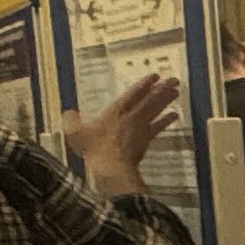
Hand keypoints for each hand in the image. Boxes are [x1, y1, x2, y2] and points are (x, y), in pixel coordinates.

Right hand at [65, 72, 179, 196]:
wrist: (112, 168)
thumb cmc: (94, 149)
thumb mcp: (76, 134)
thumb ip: (71, 122)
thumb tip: (68, 113)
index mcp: (115, 111)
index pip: (133, 93)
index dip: (144, 83)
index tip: (155, 75)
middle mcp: (131, 116)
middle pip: (150, 99)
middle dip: (162, 88)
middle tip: (174, 80)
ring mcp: (141, 127)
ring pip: (156, 110)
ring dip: (167, 100)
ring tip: (176, 92)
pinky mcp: (146, 139)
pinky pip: (159, 127)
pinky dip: (167, 120)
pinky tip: (175, 115)